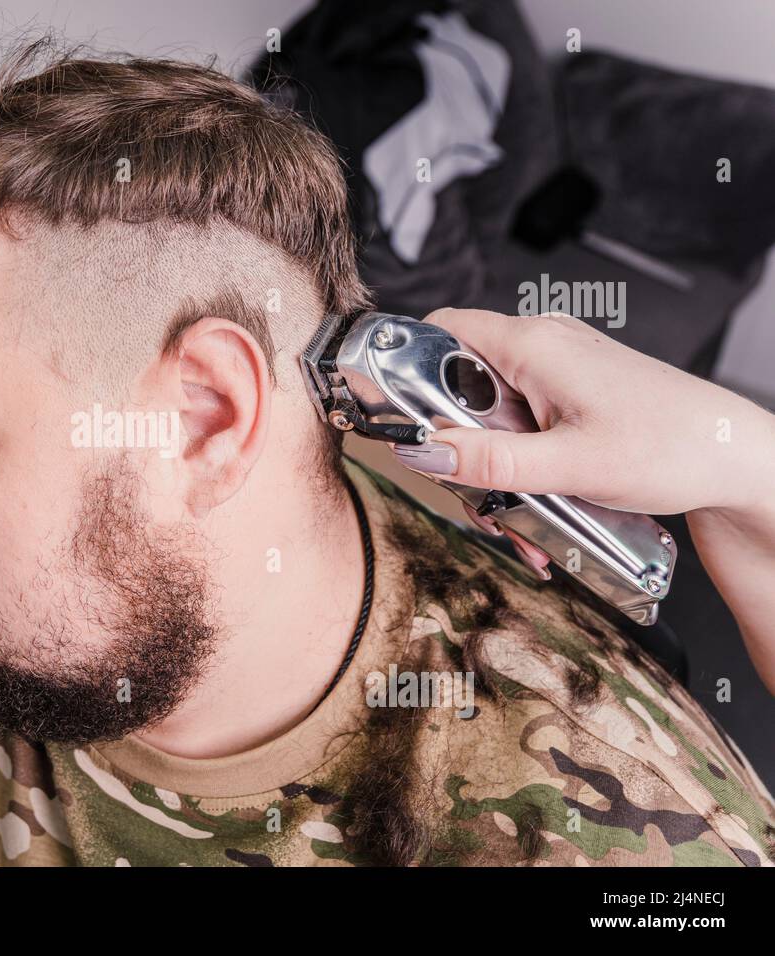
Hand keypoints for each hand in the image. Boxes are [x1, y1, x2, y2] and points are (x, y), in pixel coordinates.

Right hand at [388, 308, 774, 578]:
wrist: (738, 459)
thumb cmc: (674, 448)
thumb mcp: (569, 465)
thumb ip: (489, 461)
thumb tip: (424, 452)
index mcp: (534, 344)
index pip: (440, 331)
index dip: (408, 371)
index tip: (400, 421)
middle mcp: (543, 346)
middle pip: (459, 385)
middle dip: (460, 447)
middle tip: (479, 494)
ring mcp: (558, 369)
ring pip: (490, 413)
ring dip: (493, 468)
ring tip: (521, 515)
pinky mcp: (571, 393)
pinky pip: (521, 424)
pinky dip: (520, 464)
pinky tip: (541, 502)